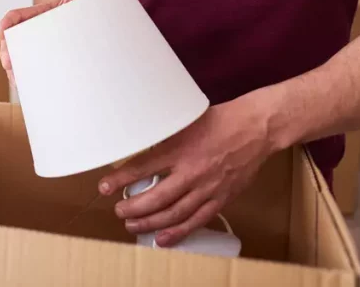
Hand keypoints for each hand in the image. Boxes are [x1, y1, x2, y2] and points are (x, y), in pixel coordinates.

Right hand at [0, 0, 87, 82]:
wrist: (87, 27)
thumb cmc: (78, 11)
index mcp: (34, 16)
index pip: (14, 17)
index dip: (6, 24)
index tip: (2, 33)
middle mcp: (30, 32)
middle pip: (12, 41)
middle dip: (7, 51)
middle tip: (9, 61)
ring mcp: (33, 48)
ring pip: (17, 58)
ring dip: (14, 69)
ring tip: (17, 79)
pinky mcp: (39, 63)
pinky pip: (26, 71)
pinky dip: (23, 79)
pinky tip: (25, 88)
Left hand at [100, 93, 274, 247]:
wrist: (255, 128)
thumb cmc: (220, 120)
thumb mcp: (186, 119)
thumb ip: (165, 134)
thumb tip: (140, 139)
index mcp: (180, 148)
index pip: (142, 167)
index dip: (120, 179)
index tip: (104, 187)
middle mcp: (192, 171)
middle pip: (156, 198)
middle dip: (133, 208)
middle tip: (119, 211)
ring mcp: (208, 188)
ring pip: (174, 213)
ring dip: (151, 223)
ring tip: (133, 226)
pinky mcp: (222, 198)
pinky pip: (197, 220)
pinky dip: (179, 232)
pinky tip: (163, 238)